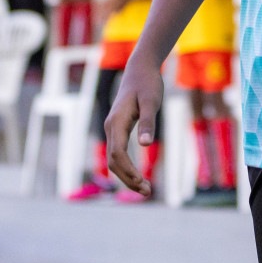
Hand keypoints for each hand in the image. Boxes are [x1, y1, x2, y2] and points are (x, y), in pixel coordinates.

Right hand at [104, 59, 163, 196]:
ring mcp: (112, 129)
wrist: (140, 70)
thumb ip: (148, 122)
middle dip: (128, 179)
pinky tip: (138, 176)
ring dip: (127, 176)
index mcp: (116, 122)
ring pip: (114, 159)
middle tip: (148, 192)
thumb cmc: (147, 84)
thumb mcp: (151, 101)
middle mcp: (110, 127)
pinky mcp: (118, 129)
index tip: (142, 182)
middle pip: (114, 161)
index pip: (117, 153)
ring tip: (146, 189)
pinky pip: (118, 154)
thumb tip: (145, 145)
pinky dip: (126, 168)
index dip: (128, 171)